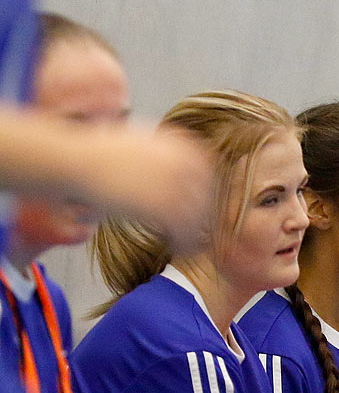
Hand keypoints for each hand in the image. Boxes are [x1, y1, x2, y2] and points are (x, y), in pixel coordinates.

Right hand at [90, 125, 213, 252]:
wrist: (77, 161)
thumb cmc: (102, 153)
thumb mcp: (143, 143)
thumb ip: (165, 156)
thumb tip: (176, 173)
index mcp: (182, 145)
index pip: (207, 172)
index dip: (204, 192)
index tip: (198, 206)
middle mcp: (184, 163)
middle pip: (207, 195)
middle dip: (202, 213)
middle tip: (194, 229)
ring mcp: (175, 184)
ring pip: (199, 216)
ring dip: (195, 232)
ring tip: (186, 243)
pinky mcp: (162, 207)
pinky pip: (186, 231)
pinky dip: (186, 243)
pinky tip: (179, 249)